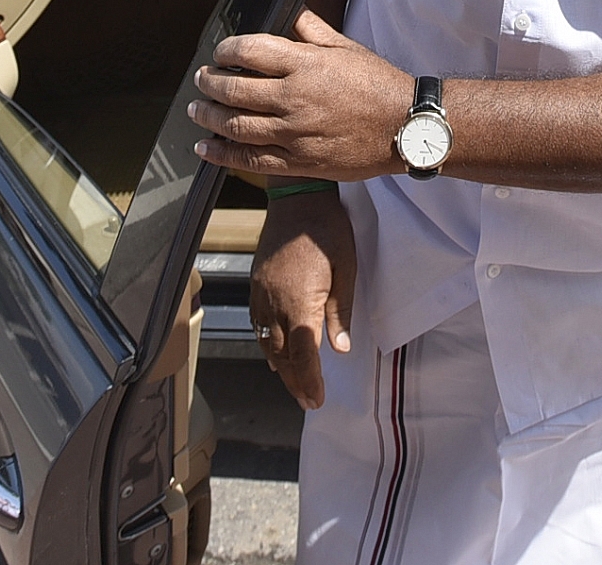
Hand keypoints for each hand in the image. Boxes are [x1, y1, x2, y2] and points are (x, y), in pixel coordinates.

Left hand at [191, 11, 410, 178]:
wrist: (406, 128)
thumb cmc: (379, 85)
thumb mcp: (346, 48)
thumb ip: (311, 29)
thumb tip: (290, 11)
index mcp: (306, 64)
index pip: (249, 51)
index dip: (226, 51)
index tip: (220, 53)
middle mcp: (295, 98)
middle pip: (234, 89)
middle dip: (209, 83)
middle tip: (201, 79)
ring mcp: (295, 133)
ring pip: (235, 125)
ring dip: (208, 117)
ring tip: (197, 111)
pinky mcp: (299, 162)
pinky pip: (250, 160)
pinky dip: (222, 155)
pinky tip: (206, 148)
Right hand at [250, 190, 354, 408]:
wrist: (296, 199)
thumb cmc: (326, 229)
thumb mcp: (345, 268)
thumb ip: (340, 311)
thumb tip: (339, 349)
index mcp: (300, 302)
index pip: (303, 355)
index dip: (309, 381)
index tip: (317, 400)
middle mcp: (275, 304)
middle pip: (281, 356)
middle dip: (295, 382)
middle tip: (308, 401)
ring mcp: (261, 294)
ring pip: (265, 342)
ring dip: (280, 367)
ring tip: (294, 383)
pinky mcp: (256, 284)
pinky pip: (257, 324)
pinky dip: (265, 344)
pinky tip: (273, 351)